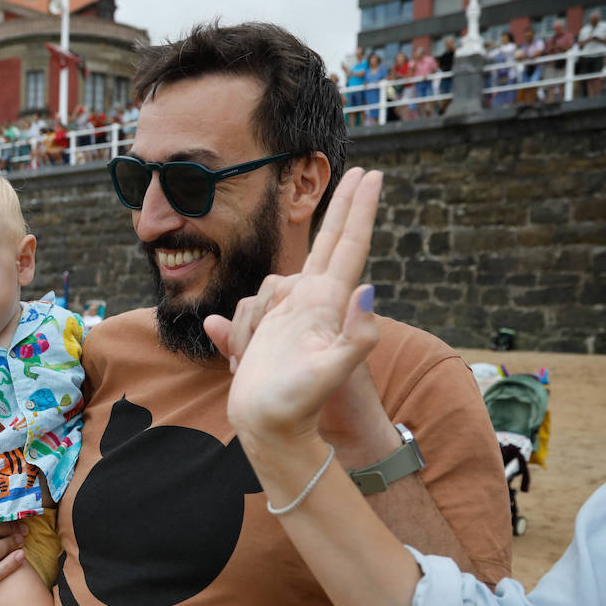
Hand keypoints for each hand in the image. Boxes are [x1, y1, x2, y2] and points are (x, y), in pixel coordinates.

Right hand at [206, 167, 382, 447]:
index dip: (358, 210)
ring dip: (249, 322)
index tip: (372, 176)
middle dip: (342, 209)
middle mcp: (311, 304)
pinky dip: (233, 335)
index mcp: (328, 305)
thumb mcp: (331, 374)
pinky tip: (238, 364)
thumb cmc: (298, 405)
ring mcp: (288, 317)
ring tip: (247, 362)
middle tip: (360, 174)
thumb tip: (369, 289)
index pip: (348, 247)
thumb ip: (355, 336)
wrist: (271, 432)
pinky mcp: (265, 331)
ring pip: (263, 289)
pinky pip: (240, 313)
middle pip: (327, 245)